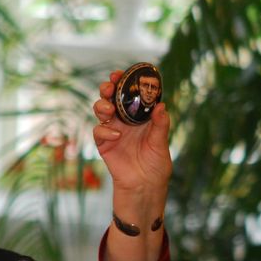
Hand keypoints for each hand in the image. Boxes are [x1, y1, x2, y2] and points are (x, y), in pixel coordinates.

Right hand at [92, 70, 172, 209]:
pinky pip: (99, 131)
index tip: (123, 73)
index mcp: (141, 117)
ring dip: (102, 106)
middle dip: (108, 88)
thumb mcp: (161, 144)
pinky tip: (116, 136)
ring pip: (101, 110)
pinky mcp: (104, 144)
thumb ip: (161, 125)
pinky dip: (105, 131)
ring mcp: (113, 131)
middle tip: (110, 85)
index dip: (126, 83)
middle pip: (112, 98)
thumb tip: (162, 106)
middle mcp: (126, 121)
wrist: (145, 187)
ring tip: (109, 110)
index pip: (131, 95)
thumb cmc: (156, 166)